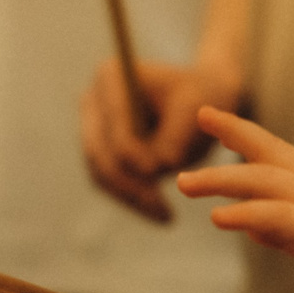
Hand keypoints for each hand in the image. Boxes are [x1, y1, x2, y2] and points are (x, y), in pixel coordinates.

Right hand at [80, 58, 239, 222]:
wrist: (202, 99)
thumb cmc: (203, 97)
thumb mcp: (198, 110)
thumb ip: (176, 135)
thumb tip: (158, 166)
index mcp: (111, 76)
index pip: (115, 123)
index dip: (132, 152)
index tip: (157, 173)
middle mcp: (92, 100)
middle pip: (100, 151)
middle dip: (130, 184)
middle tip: (161, 209)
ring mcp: (91, 128)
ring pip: (101, 173)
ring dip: (131, 198)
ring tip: (165, 216)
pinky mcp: (99, 152)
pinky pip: (109, 183)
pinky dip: (133, 200)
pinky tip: (161, 214)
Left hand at [177, 108, 293, 292]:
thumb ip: (285, 231)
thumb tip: (250, 228)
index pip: (275, 153)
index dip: (241, 133)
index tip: (209, 116)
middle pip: (266, 156)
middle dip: (228, 139)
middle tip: (191, 133)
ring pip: (265, 183)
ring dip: (222, 181)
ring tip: (186, 184)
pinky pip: (279, 218)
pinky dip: (247, 214)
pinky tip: (219, 218)